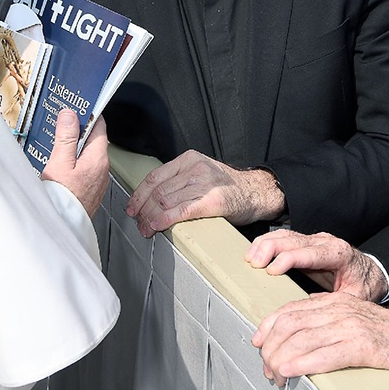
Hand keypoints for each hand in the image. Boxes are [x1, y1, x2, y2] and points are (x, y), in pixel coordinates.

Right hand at [42, 110, 108, 218]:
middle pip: (93, 139)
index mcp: (98, 158)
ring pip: (89, 153)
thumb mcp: (60, 162)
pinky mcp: (90, 188)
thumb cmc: (62, 199)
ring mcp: (97, 179)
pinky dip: (75, 159)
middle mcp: (102, 168)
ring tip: (58, 139)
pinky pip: (85, 166)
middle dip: (79, 129)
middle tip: (62, 121)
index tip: (76, 106)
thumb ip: (66, 137)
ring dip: (75, 145)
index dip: (87, 114)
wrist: (63, 225)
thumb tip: (70, 115)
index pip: (99, 126)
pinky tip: (61, 161)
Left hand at [124, 150, 285, 236]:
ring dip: (151, 218)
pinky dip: (165, 219)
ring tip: (146, 229)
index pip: (155, 177)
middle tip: (138, 223)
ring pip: (166, 201)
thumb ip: (179, 179)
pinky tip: (157, 226)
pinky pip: (182, 210)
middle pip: (158, 190)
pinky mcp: (213, 201)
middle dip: (143, 209)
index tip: (132, 207)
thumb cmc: (226, 186)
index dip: (139, 194)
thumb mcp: (200, 172)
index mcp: (188, 159)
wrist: (256, 192)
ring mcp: (204, 184)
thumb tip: (152, 197)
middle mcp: (194, 168)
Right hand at [245, 230, 388, 300]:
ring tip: (249, 258)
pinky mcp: (305, 241)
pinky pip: (283, 237)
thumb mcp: (355, 297)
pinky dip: (267, 243)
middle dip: (269, 249)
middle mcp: (324, 241)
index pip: (308, 253)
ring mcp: (314, 239)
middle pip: (291, 239)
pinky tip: (256, 251)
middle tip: (253, 263)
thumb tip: (309, 307)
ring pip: (284, 235)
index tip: (271, 271)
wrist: (371, 273)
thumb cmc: (364, 285)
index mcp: (338, 253)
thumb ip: (334, 300)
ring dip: (264, 244)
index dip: (287, 259)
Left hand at [252, 292, 388, 384]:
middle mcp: (335, 310)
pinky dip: (304, 363)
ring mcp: (348, 327)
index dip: (268, 326)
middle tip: (266, 365)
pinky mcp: (361, 346)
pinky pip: (326, 355)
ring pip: (303, 340)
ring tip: (275, 374)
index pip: (289, 310)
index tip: (257, 340)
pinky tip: (291, 370)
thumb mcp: (346, 314)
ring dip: (283, 359)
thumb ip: (323, 314)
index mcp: (329, 302)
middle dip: (272, 346)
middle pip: (290, 325)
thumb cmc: (378, 330)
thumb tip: (297, 322)